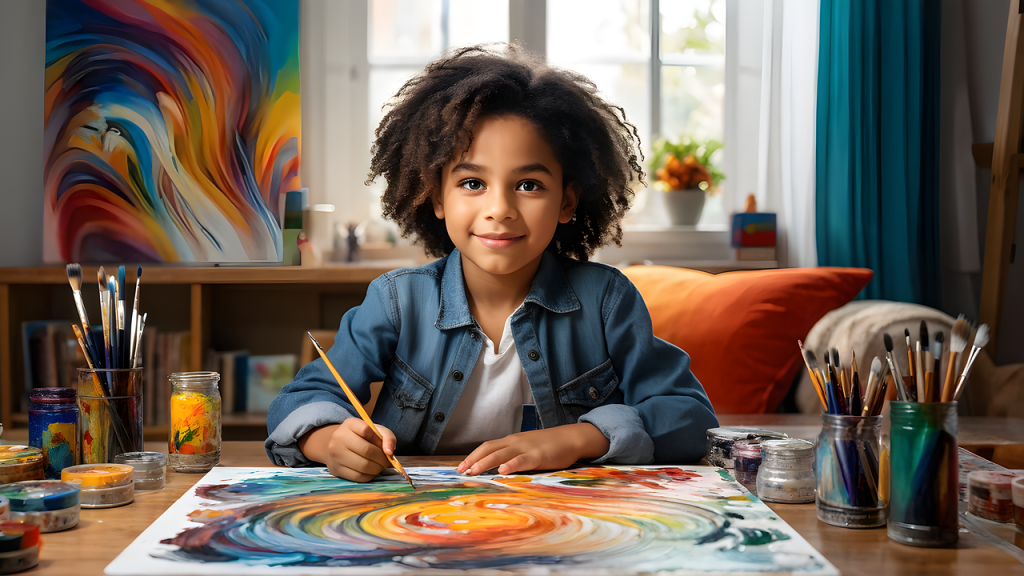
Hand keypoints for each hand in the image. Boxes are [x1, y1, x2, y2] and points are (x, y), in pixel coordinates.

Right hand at [298, 418, 396, 481]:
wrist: (339, 446)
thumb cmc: (362, 438)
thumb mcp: (376, 431)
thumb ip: (388, 437)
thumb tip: (389, 452)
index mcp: (350, 424)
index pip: (366, 430)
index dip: (379, 440)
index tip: (383, 445)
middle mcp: (339, 438)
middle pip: (367, 450)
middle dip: (382, 458)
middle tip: (386, 461)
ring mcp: (335, 455)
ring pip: (363, 466)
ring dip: (377, 468)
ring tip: (380, 466)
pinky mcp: (336, 469)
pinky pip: (358, 477)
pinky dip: (369, 476)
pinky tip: (371, 471)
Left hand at [456, 423, 609, 475]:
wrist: (571, 438)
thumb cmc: (549, 446)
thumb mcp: (527, 448)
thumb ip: (513, 455)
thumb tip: (496, 467)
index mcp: (511, 441)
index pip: (487, 446)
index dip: (473, 456)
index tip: (460, 467)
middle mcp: (515, 442)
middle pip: (489, 449)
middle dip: (473, 459)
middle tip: (460, 471)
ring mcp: (526, 448)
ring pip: (502, 454)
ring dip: (486, 462)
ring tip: (473, 471)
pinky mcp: (539, 455)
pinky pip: (522, 460)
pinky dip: (511, 465)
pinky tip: (502, 471)